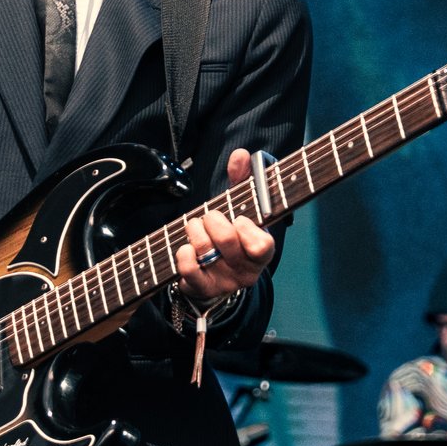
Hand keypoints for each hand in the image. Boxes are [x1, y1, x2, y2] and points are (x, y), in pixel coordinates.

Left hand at [174, 148, 277, 302]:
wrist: (215, 274)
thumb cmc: (232, 234)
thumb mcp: (242, 207)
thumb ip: (244, 179)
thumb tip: (240, 155)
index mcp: (261, 252)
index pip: (263, 247)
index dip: (246, 229)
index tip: (238, 218)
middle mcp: (246, 271)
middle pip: (228, 242)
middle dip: (213, 219)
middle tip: (210, 215)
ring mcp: (223, 282)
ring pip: (205, 252)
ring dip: (194, 230)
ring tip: (194, 225)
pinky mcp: (201, 289)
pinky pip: (188, 269)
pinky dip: (183, 253)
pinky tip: (185, 247)